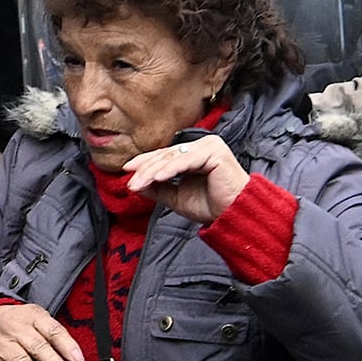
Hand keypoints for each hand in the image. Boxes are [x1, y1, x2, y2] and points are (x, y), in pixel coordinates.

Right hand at [0, 300, 84, 360]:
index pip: (52, 330)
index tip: (78, 359)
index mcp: (33, 316)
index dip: (66, 344)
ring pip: (19, 360)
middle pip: (37, 346)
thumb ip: (53, 334)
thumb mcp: (36, 318)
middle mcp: (16, 328)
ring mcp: (1, 342)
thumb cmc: (17, 322)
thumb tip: (75, 355)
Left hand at [122, 132, 245, 224]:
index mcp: (194, 153)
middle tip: (130, 182)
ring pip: (173, 158)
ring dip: (153, 171)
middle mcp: (201, 146)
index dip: (145, 162)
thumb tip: (136, 184)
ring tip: (138, 183)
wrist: (234, 215)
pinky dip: (170, 169)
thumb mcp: (177, 197)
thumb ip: (159, 189)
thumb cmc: (212, 206)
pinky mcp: (214, 152)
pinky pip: (186, 160)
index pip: (165, 155)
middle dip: (145, 170)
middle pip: (166, 156)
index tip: (127, 171)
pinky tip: (156, 178)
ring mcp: (209, 146)